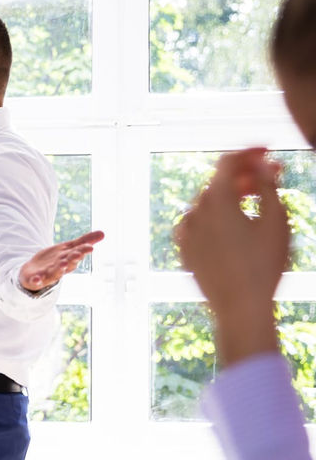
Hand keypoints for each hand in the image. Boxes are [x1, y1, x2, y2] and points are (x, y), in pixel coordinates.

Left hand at [18, 230, 104, 291]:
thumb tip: (103, 233)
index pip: (77, 254)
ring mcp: (47, 275)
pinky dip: (36, 281)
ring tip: (62, 264)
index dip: (83, 251)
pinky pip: (36, 281)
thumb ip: (84, 242)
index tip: (89, 247)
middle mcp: (60, 268)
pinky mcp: (35, 280)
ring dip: (59, 269)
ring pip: (55, 273)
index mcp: (68, 260)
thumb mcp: (68, 248)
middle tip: (78, 254)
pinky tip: (36, 280)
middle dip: (73, 259)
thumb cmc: (54, 261)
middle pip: (67, 263)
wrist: (33, 272)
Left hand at [174, 148, 286, 366]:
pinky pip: (199, 224)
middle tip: (271, 175)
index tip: (267, 150)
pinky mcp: (184, 250)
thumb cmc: (263, 265)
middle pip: (218, 182)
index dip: (249, 152)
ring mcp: (186, 232)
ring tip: (255, 199)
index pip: (228, 161)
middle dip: (244, 174)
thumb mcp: (275, 220)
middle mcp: (194, 211)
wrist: (240, 308)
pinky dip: (216, 217)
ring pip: (208, 203)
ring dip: (230, 195)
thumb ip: (267, 185)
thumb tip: (260, 165)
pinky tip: (234, 223)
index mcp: (216, 200)